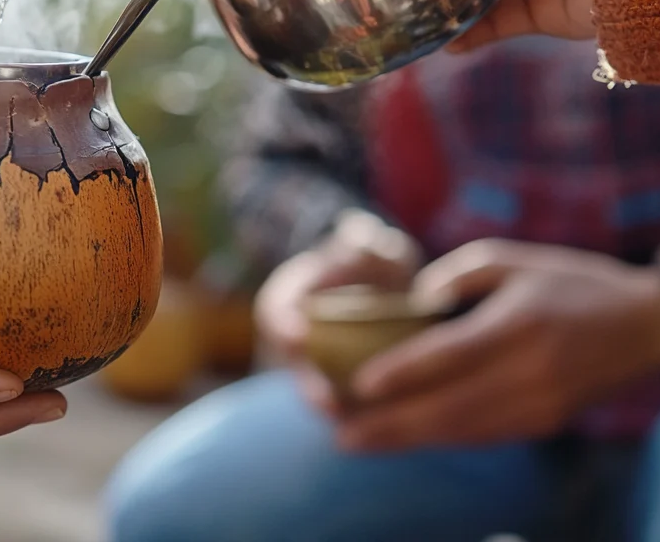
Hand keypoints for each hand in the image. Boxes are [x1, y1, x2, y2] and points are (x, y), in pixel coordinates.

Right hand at [255, 209, 420, 410]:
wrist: (375, 284)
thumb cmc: (367, 258)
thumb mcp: (365, 241)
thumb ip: (362, 241)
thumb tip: (358, 232)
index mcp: (289, 297)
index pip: (274, 311)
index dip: (282, 326)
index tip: (297, 336)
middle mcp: (295, 335)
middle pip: (293, 365)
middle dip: (308, 385)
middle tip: (327, 402)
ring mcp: (314, 363)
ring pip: (315, 390)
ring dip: (333, 411)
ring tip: (357, 427)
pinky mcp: (340, 382)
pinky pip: (343, 402)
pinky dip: (359, 415)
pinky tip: (385, 426)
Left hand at [336, 240, 659, 451]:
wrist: (647, 326)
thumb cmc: (570, 281)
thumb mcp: (513, 258)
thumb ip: (457, 276)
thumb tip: (410, 304)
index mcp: (521, 323)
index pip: (453, 355)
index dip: (404, 373)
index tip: (358, 385)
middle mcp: (532, 371)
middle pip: (450, 407)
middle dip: (390, 425)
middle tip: (340, 434)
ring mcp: (541, 404)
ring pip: (462, 431)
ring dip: (406, 440)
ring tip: (357, 441)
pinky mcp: (545, 423)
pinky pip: (482, 436)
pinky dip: (438, 439)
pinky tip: (402, 438)